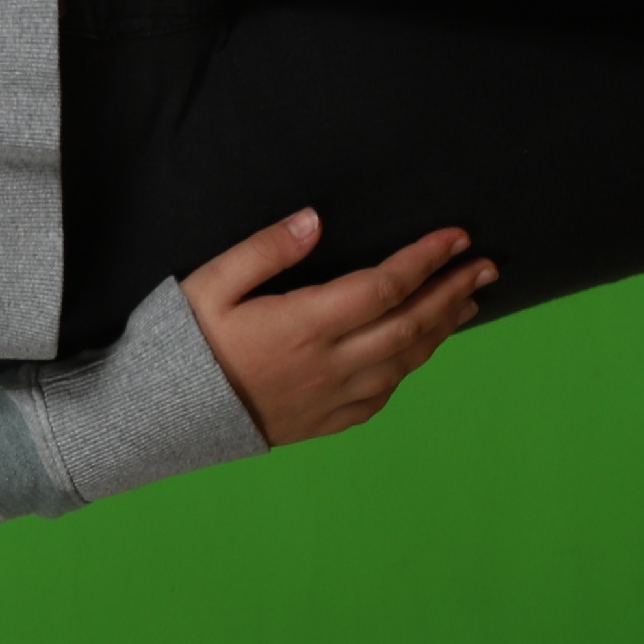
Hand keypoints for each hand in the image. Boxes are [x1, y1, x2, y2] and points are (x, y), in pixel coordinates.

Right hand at [183, 209, 493, 445]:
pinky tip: (417, 352)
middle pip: (409, 326)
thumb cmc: (182, 343)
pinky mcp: (321, 423)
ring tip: (467, 303)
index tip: (457, 237)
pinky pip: (380, 397)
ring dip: (441, 330)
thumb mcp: (210, 284)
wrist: (159, 418)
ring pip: (403, 363)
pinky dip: (408, 370)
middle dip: (451, 292)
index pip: (384, 287)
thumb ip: (265, 250)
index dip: (425, 260)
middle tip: (484, 267)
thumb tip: (316, 220)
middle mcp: (328, 365)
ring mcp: (329, 399)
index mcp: (304, 325)